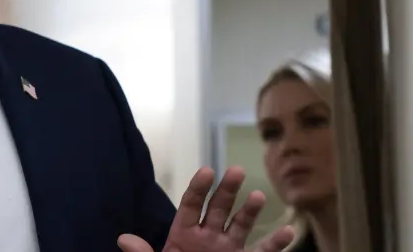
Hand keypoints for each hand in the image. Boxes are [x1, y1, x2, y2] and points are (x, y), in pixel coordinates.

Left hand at [118, 166, 294, 251]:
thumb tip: (124, 239)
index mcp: (183, 236)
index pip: (191, 206)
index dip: (198, 188)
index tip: (207, 171)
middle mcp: (207, 238)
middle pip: (218, 208)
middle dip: (227, 190)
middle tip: (236, 170)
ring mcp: (227, 250)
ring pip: (241, 225)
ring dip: (250, 210)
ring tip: (257, 195)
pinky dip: (276, 243)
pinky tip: (288, 230)